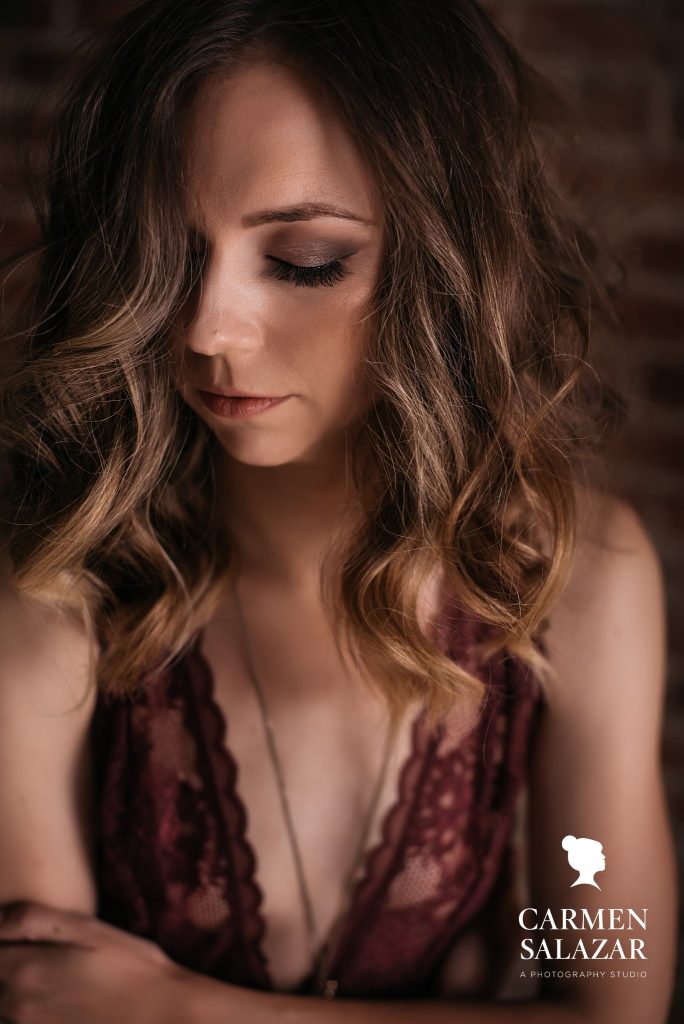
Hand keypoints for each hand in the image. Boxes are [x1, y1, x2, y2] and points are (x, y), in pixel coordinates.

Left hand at [0, 900, 184, 1023]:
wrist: (160, 1014)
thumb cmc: (130, 966)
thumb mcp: (88, 929)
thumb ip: (33, 920)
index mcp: (26, 970)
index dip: (4, 941)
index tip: (17, 936)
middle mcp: (20, 1005)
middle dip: (7, 963)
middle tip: (46, 952)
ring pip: (5, 1009)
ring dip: (13, 991)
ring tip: (48, 976)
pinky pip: (20, 1023)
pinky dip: (24, 1012)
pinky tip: (54, 1000)